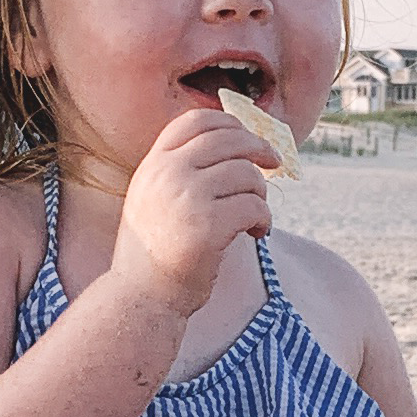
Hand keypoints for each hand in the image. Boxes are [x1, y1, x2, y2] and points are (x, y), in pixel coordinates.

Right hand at [116, 107, 276, 319]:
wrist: (141, 296)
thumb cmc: (155, 252)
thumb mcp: (154, 198)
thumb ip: (180, 170)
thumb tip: (237, 144)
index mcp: (154, 164)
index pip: (196, 120)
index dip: (229, 123)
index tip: (248, 136)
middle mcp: (168, 174)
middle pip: (229, 139)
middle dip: (259, 148)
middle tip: (274, 161)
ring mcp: (187, 197)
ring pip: (247, 173)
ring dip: (260, 193)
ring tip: (254, 216)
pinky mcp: (209, 225)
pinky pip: (255, 206)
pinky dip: (264, 219)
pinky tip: (257, 233)